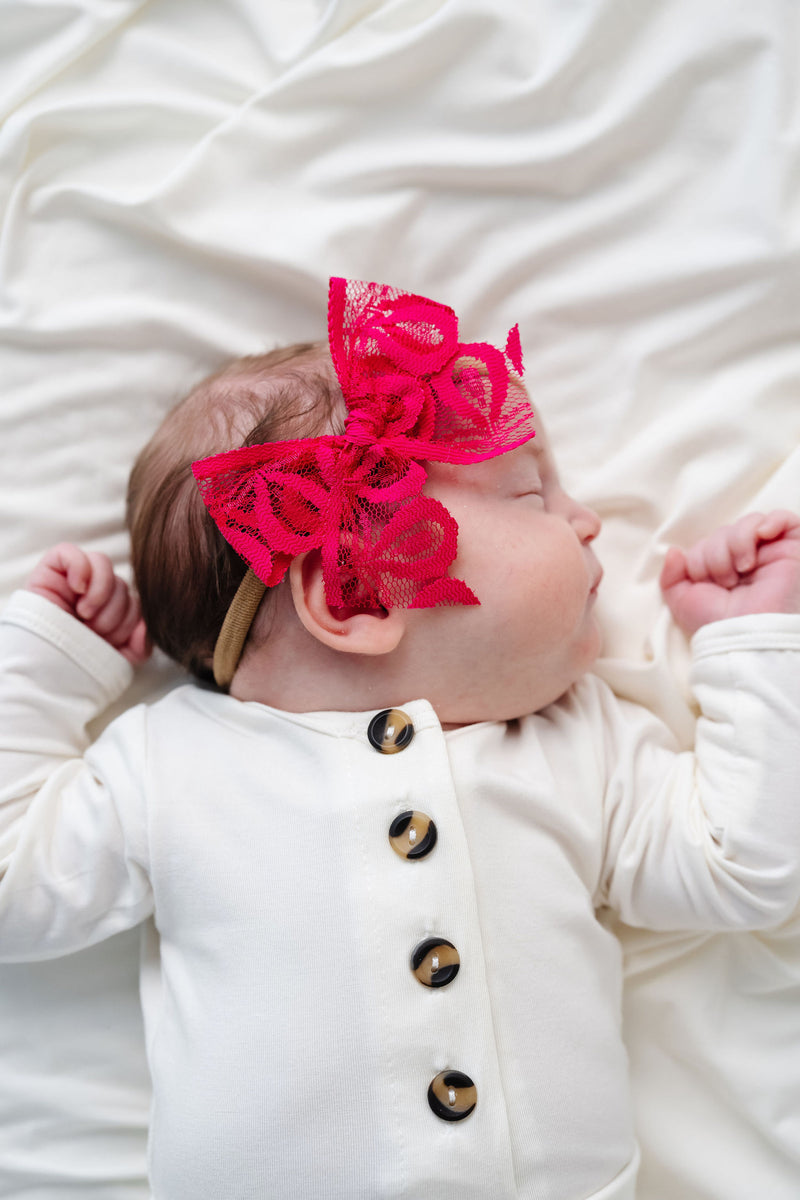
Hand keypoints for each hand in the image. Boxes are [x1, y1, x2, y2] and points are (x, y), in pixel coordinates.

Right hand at [26, 543, 150, 664]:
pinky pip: (70, 552)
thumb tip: (147, 625)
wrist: (43, 670)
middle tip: (94, 630)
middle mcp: (92, 593)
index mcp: (109, 610)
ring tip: (83, 617)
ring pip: (103, 564)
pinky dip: (79, 569)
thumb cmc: (77, 665)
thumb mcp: (116, 658)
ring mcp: (71, 579)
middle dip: (113, 612)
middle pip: (121, 583)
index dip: (129, 619)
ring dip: (99, 594)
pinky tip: (76, 590)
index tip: (110, 640)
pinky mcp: (49, 570)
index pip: (135, 599)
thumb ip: (139, 645)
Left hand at [660, 510, 799, 635]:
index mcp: (724, 570)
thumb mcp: (683, 602)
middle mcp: (748, 561)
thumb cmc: (716, 624)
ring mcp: (772, 555)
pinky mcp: (794, 551)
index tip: (706, 582)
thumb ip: (671, 576)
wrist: (746, 634)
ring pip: (749, 524)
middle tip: (726, 581)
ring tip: (742, 569)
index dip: (700, 558)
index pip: (707, 543)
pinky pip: (786, 519)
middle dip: (716, 554)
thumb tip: (674, 551)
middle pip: (725, 532)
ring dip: (736, 543)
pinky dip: (771, 521)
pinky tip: (762, 536)